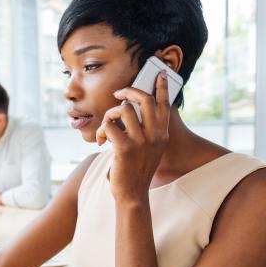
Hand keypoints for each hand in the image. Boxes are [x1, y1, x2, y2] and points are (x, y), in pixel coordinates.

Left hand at [95, 70, 169, 202]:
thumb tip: (131, 112)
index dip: (161, 87)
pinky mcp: (124, 148)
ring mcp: (141, 141)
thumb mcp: (149, 150)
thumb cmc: (136, 170)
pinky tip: (102, 142)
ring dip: (109, 115)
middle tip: (118, 94)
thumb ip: (146, 132)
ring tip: (107, 128)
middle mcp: (154, 135)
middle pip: (144, 100)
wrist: (133, 194)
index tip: (159, 72)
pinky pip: (109, 126)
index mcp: (162, 134)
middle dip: (129, 91)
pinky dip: (102, 131)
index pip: (164, 104)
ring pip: (123, 110)